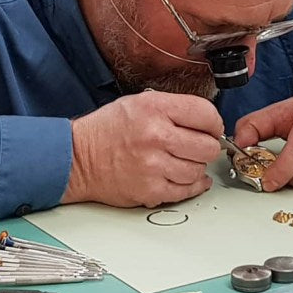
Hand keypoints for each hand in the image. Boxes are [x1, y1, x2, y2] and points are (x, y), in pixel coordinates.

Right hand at [61, 90, 223, 207]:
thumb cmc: (109, 129)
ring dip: (196, 166)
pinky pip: (185, 190)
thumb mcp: (142, 102)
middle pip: (208, 146)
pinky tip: (185, 176)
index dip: (214, 122)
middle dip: (208, 145)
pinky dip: (191, 185)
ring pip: (199, 169)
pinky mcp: (149, 190)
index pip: (206, 113)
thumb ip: (176, 108)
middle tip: (199, 145)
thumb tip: (208, 122)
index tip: (212, 127)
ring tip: (183, 159)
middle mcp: (156, 136)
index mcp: (156, 109)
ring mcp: (153, 166)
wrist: (78, 157)